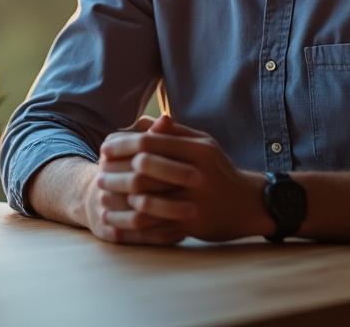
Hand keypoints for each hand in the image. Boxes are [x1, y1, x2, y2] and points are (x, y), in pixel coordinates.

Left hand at [96, 115, 269, 242]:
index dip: (121, 145)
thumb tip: (141, 122)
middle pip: (145, 169)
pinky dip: (132, 224)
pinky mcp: (192, 225)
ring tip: (103, 197)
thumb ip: (173, 132)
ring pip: (147, 200)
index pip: (149, 142)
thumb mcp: (203, 144)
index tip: (103, 150)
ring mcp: (195, 201)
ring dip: (120, 199)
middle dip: (116, 171)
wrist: (250, 205)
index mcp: (197, 149)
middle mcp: (196, 173)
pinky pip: (155, 225)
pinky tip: (116, 221)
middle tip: (99, 174)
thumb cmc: (218, 170)